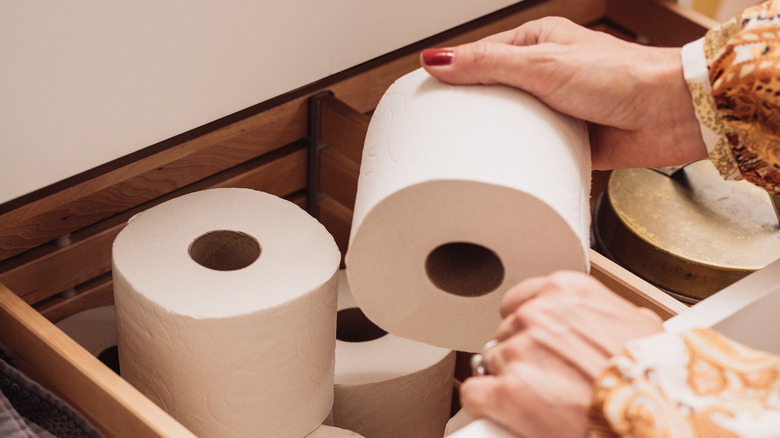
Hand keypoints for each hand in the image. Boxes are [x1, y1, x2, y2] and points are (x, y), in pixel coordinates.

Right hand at [420, 17, 707, 170]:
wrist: (670, 115)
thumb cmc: (622, 76)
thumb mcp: (543, 64)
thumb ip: (488, 64)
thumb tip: (438, 59)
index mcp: (537, 43)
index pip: (481, 57)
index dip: (452, 75)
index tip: (425, 95)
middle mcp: (545, 75)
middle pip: (493, 93)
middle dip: (471, 111)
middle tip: (441, 129)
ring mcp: (556, 108)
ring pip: (512, 124)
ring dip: (497, 137)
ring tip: (466, 152)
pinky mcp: (569, 140)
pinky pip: (534, 151)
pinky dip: (521, 158)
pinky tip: (505, 166)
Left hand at [459, 271, 663, 436]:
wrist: (658, 416)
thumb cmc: (655, 377)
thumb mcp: (642, 328)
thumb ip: (610, 316)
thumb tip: (618, 322)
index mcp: (566, 292)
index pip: (520, 300)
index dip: (526, 327)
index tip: (533, 342)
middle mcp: (537, 316)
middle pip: (506, 333)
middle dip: (522, 356)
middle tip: (547, 378)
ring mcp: (519, 352)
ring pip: (490, 362)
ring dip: (508, 380)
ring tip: (539, 399)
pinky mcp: (506, 391)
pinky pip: (475, 393)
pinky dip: (485, 406)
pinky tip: (506, 413)